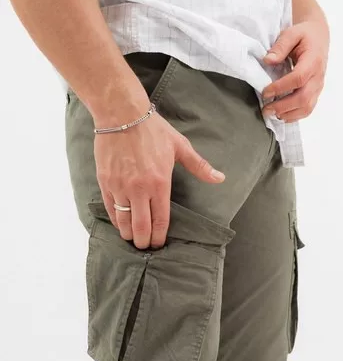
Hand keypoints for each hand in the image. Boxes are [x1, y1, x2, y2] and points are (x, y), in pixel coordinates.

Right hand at [93, 109, 224, 248]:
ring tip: (132, 238)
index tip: (159, 244)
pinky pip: (110, 208)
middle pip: (141, 227)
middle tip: (145, 246)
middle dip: (144, 242)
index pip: (160, 220)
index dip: (159, 236)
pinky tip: (120, 224)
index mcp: (159, 183)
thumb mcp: (180, 146)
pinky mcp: (105, 182)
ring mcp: (120, 187)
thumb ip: (199, 166)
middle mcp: (139, 189)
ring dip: (128, 234)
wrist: (121, 114)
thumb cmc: (152, 130)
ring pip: (123, 221)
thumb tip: (220, 178)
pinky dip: (116, 220)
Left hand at [261, 15, 328, 122]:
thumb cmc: (304, 35)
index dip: (281, 87)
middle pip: (303, 98)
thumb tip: (268, 60)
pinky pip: (308, 109)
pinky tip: (281, 115)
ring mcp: (318, 87)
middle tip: (266, 109)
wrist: (319, 37)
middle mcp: (318, 76)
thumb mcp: (291, 33)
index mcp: (313, 60)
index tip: (265, 92)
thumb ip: (280, 46)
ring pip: (307, 107)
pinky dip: (294, 116)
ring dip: (288, 114)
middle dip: (283, 106)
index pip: (298, 78)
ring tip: (272, 114)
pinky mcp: (315, 93)